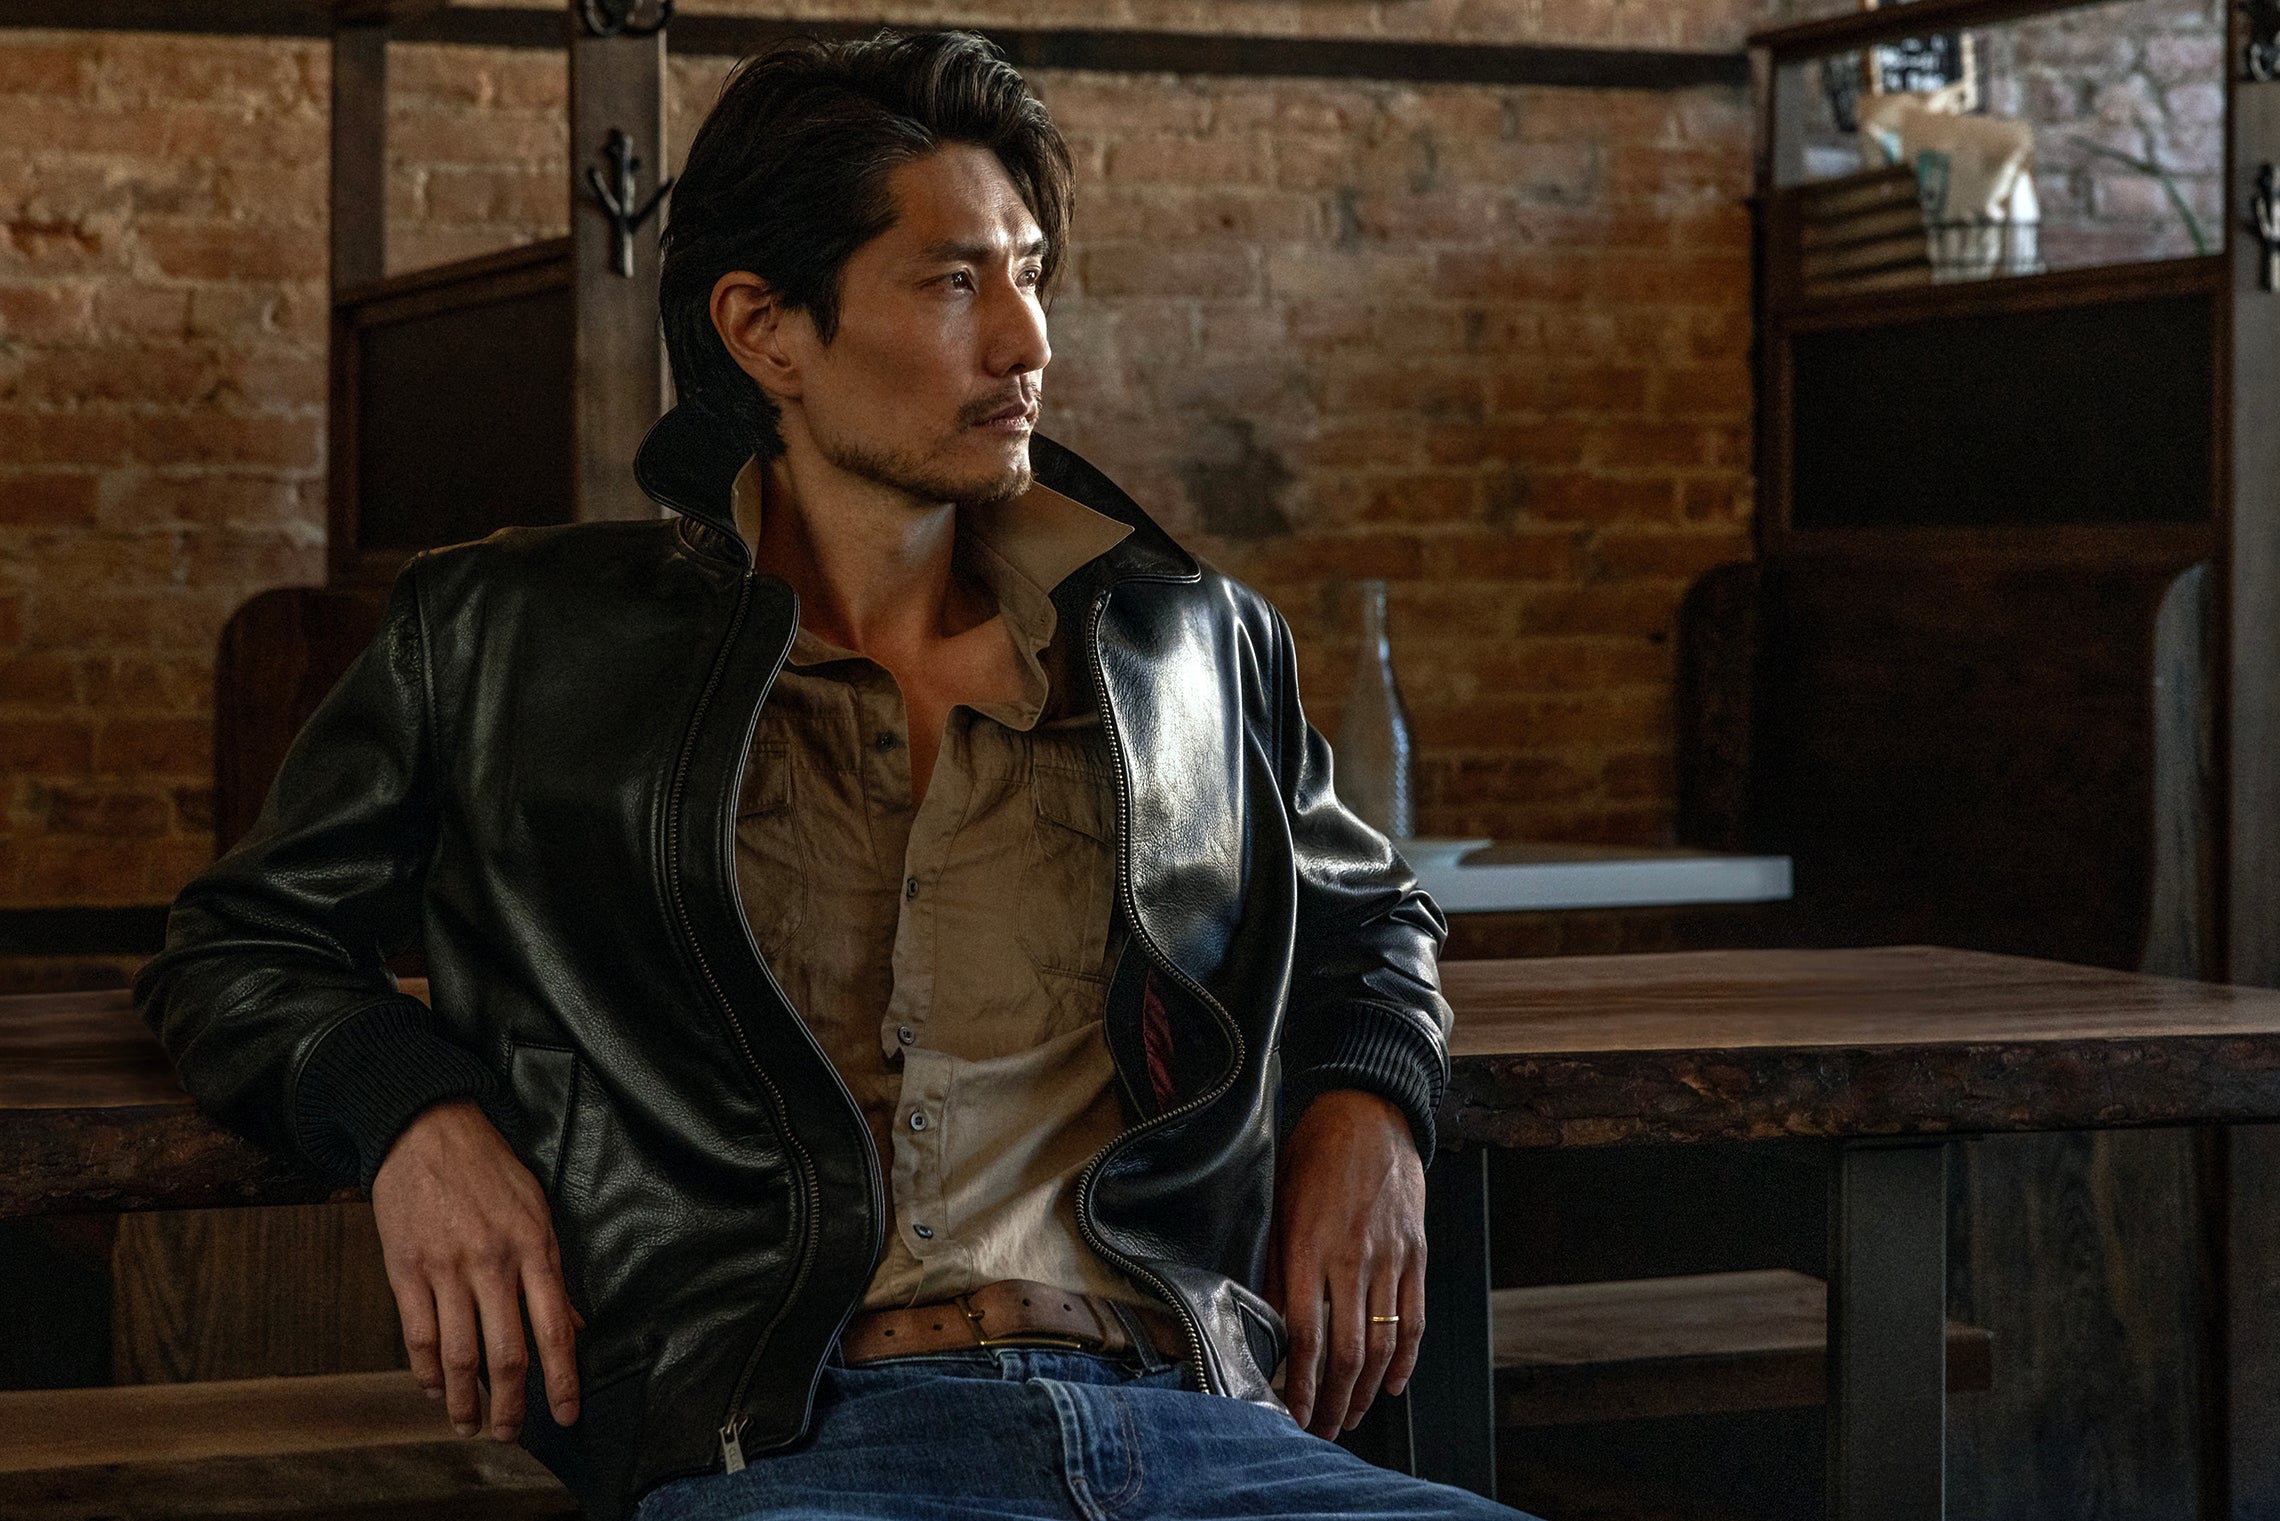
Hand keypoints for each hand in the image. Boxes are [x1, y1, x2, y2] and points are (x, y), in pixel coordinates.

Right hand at [370, 1099, 583, 1441]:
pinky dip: (425, 1370)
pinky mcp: (406, 1268)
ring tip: (469, 1423)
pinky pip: (417, 1334)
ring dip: (464, 1398)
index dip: (562, 1379)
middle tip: (510, 1434)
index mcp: (534, 1246)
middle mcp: (493, 1262)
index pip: (555, 1328)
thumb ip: (552, 1271)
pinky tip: (433, 1387)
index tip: (566, 1414)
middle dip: (512, 1404)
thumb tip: (573, 1324)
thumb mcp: (536, 1209)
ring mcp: (446, 1267)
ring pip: (458, 1354)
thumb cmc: (488, 1169)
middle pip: (507, 1352)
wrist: (426, 1129)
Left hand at [1264, 1088, 1426, 1437]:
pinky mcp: (1416, 1254)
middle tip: (1321, 1429)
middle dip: (1333, 1400)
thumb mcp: (1278, 1202)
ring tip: (1350, 1416)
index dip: (1300, 1383)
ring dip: (1366, 1390)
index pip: (1304, 1334)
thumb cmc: (1314, 1153)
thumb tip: (1261, 1319)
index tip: (1291, 1413)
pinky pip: (1414, 1318)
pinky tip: (1392, 1385)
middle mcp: (1352, 1257)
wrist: (1370, 1112)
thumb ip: (1274, 1263)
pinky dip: (1405, 1359)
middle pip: (1347, 1350)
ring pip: (1383, 1342)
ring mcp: (1390, 1258)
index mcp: (1309, 1246)